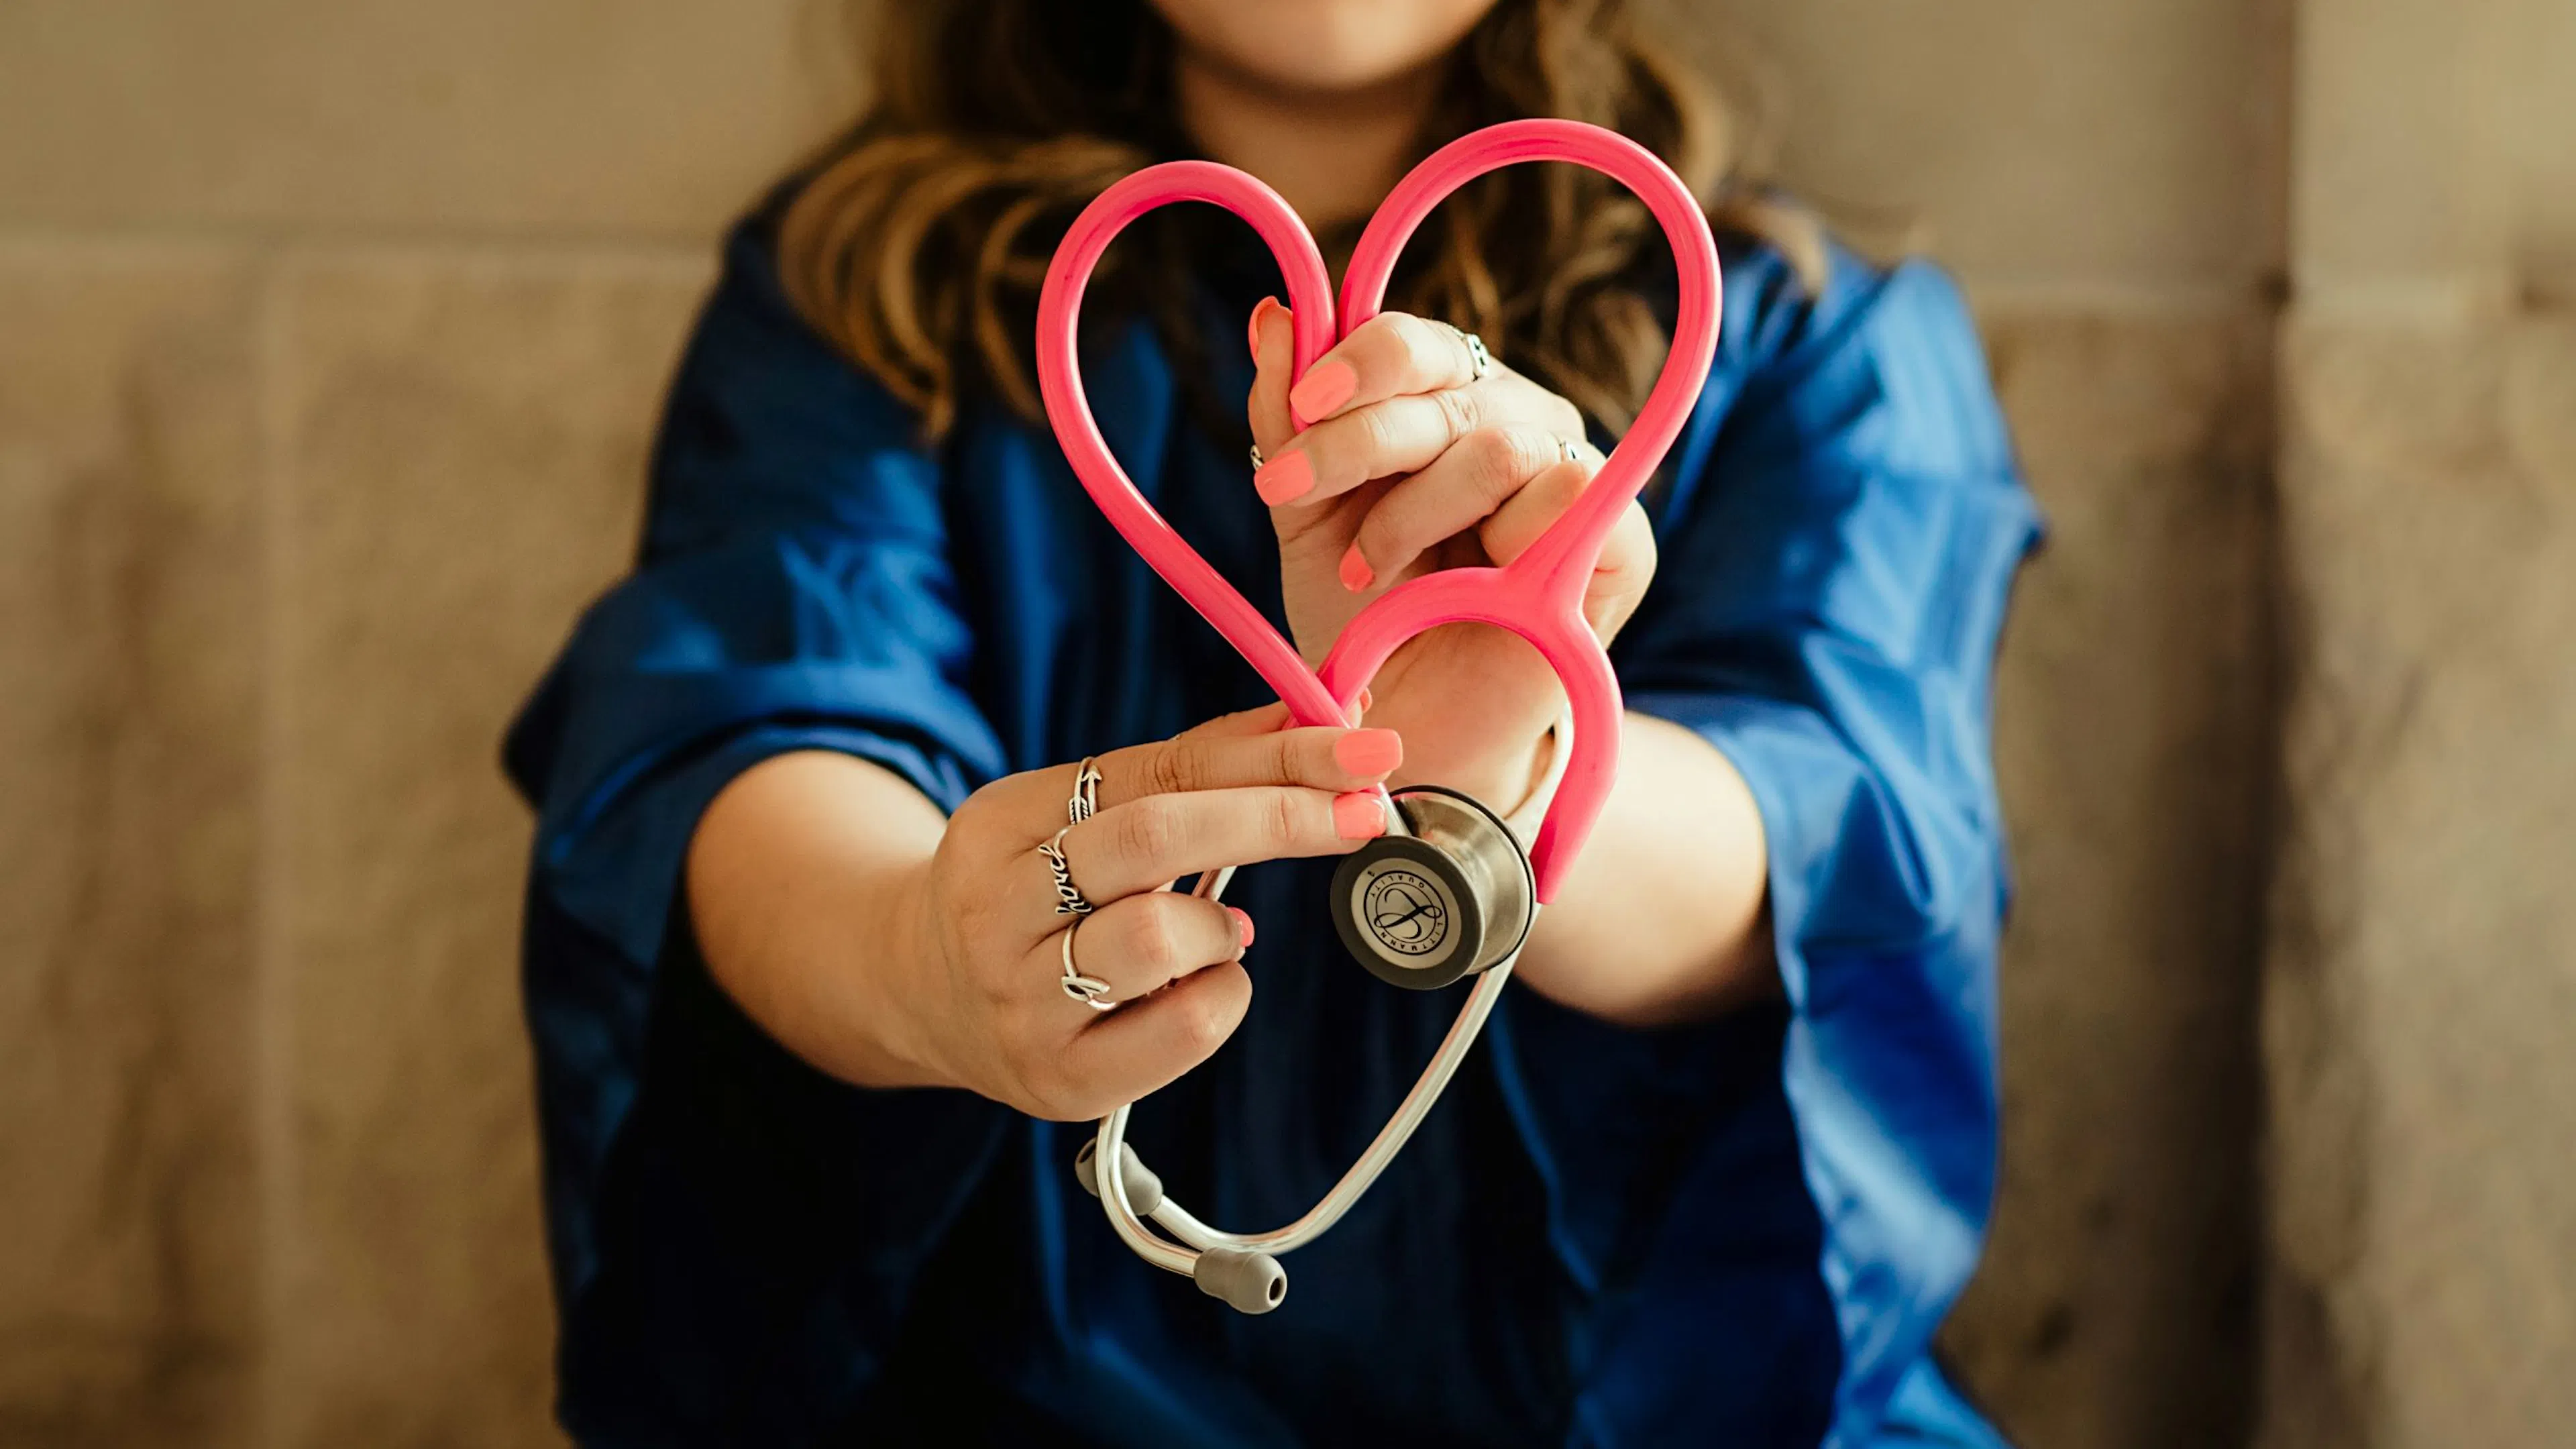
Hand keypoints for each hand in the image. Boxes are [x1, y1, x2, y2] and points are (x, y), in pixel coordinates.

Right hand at [889, 706, 1401, 1119]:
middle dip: (1277, 817)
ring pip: (1158, 938)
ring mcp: (1022, 1002)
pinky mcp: (1061, 1080)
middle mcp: (997, 910)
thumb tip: (1314, 718)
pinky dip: (1223, 995)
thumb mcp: (1079, 815)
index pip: (1154, 770)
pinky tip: (1204, 984)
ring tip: (1219, 930)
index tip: (1362, 747)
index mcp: (1001, 822)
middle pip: (1152, 838)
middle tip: (1365, 810)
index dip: (1270, 756)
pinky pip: (1181, 1031)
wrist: (921, 995)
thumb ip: (1188, 771)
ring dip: (1222, 926)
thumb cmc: (1037, 892)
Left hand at [1244, 302, 1656, 813]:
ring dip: (1413, 512)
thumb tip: (1273, 314)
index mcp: (1448, 399)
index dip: (1357, 361)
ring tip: (1367, 571)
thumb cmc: (1365, 619)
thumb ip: (1286, 419)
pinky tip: (1459, 589)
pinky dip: (1496, 543)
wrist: (1410, 728)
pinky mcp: (1621, 539)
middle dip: (1356, 440)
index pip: (1415, 342)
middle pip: (1447, 381)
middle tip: (1287, 492)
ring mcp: (1574, 473)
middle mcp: (1516, 419)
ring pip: (1497, 444)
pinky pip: (1567, 495)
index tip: (1298, 410)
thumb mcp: (1305, 516)